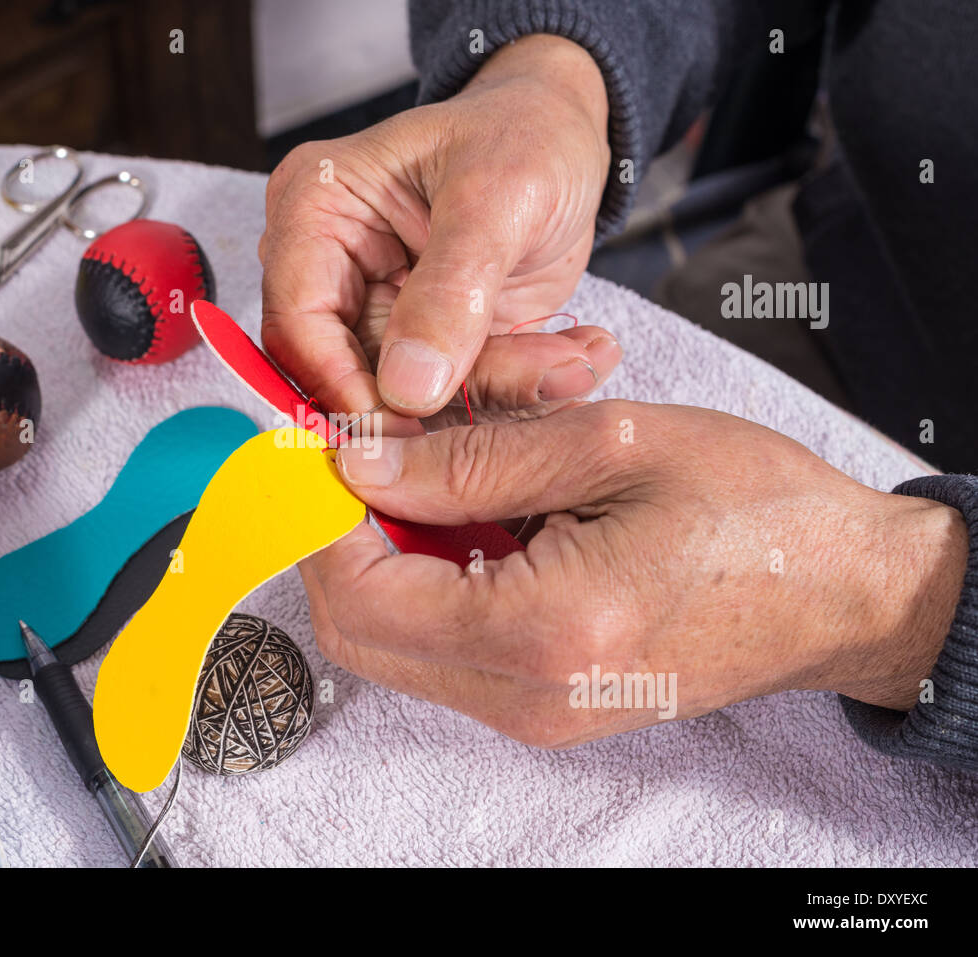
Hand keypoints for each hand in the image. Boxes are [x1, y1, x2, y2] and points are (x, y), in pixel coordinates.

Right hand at [260, 35, 618, 432]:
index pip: (297, 324)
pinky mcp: (421, 348)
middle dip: (437, 396)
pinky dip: (511, 386)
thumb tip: (407, 388)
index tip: (408, 422)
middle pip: (345, 374)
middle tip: (528, 381)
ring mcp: (374, 314)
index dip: (342, 384)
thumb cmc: (523, 136)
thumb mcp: (498, 194)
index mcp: (315, 211)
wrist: (566, 142)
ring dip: (491, 390)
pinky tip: (568, 356)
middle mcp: (329, 270)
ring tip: (569, 360)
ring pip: (407, 397)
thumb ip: (451, 290)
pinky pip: (452, 396)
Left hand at [302, 401, 967, 746]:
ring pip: (395, 641)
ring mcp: (531, 714)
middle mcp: (523, 697)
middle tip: (363, 455)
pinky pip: (443, 648)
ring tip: (424, 472)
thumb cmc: (752, 509)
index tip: (317, 445)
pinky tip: (465, 514)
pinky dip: (426, 580)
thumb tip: (359, 461)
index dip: (318, 514)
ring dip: (382, 555)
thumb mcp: (609, 444)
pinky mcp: (542, 705)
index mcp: (540, 631)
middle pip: (360, 631)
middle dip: (338, 537)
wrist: (842, 590)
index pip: (360, 591)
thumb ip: (470, 456)